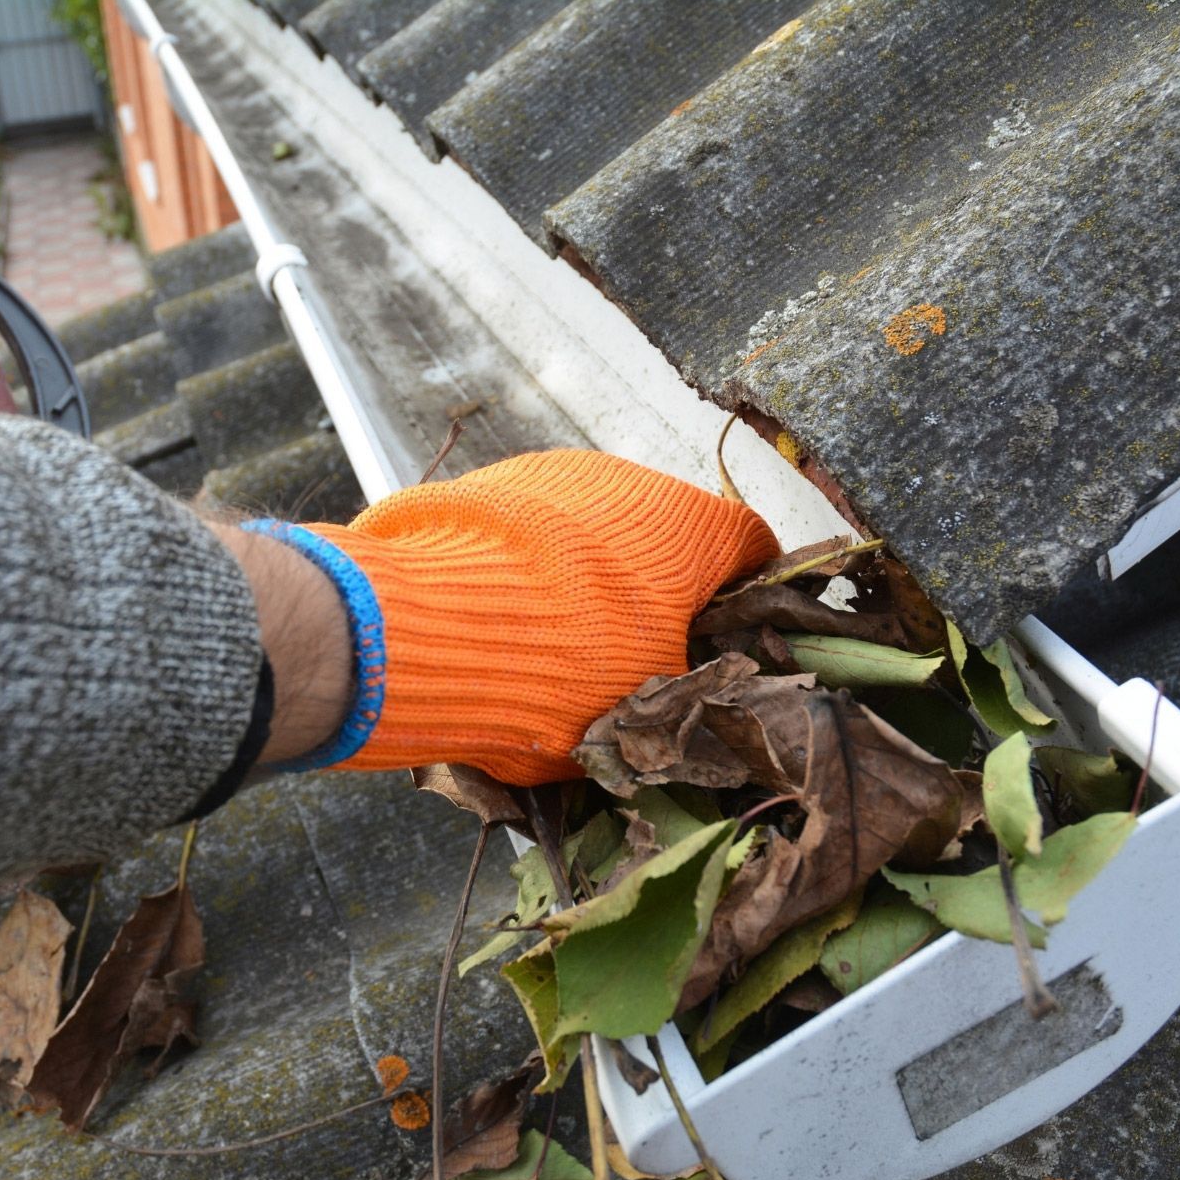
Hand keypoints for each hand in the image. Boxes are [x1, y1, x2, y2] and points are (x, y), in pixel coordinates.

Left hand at [248, 449, 778, 784]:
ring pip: (594, 529)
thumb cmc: (564, 671)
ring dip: (590, 578)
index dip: (750, 597)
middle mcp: (632, 480)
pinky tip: (501, 617)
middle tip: (635, 659)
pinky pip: (530, 528)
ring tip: (554, 645)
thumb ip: (683, 690)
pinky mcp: (486, 482)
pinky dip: (530, 566)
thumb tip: (688, 696)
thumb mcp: (644, 707)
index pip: (754, 547)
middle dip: (659, 593)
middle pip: (668, 538)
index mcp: (693, 528)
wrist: (425, 627)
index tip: (732, 639)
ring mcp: (554, 473)